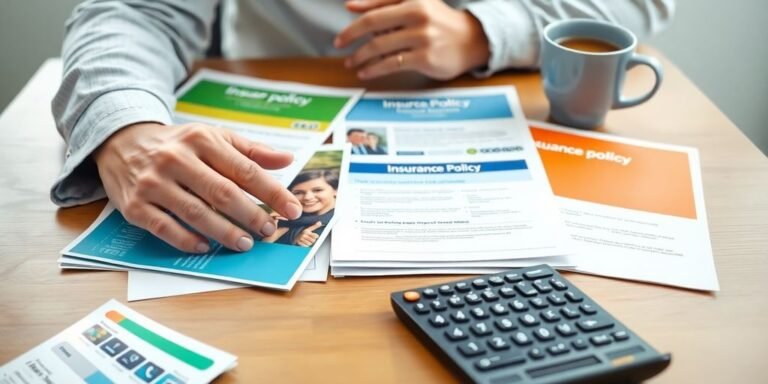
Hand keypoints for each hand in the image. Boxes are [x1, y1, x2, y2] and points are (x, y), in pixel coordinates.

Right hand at [93, 122, 302, 252]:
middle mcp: (176, 159)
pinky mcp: (135, 205)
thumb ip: (251, 151)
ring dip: (224, 232)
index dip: (273, 192)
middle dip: (251, 215)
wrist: (121, 142)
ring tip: (245, 243)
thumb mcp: (214, 137)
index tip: (293, 210)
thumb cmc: (179, 144)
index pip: (246, 170)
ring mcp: (153, 183)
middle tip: (269, 230)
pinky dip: (187, 240)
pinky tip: (206, 246)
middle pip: (222, 192)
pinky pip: (164, 228)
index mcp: (202, 140)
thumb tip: (287, 160)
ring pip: (195, 213)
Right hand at [293, 221, 322, 246]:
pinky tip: (305, 242)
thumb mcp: (309, 228)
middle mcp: (303, 235)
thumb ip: (315, 226)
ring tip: (308, 240)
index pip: (315, 236)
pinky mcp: (299, 242)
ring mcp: (301, 239)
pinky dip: (307, 245)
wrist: (296, 234)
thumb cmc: (304, 232)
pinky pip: (306, 246)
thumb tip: (320, 222)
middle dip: (313, 240)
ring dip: (310, 243)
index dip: (316, 236)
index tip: (315, 236)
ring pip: (310, 244)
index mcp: (306, 231)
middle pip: (313, 240)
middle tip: (311, 238)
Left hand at [334, 0, 489, 79]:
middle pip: (373, 24)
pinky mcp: (425, 57)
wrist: (471, 41)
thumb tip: (351, 6)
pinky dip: (374, 69)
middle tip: (339, 44)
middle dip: (351, 35)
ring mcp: (422, 36)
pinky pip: (391, 63)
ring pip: (380, 46)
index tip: (342, 29)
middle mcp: (418, 14)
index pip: (375, 7)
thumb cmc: (439, 22)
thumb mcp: (415, 3)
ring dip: (360, 56)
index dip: (355, 18)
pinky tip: (365, 71)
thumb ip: (384, 2)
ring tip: (351, 62)